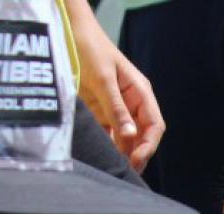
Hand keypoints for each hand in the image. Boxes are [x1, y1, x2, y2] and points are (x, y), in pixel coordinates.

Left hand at [65, 0, 164, 169]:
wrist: (69, 31)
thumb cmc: (90, 48)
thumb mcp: (103, 78)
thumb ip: (116, 107)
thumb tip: (130, 136)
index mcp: (140, 93)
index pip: (154, 125)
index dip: (148, 145)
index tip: (135, 160)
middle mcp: (132, 103)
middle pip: (142, 136)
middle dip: (136, 155)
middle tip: (125, 172)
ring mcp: (116, 108)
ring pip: (125, 139)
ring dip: (121, 153)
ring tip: (113, 169)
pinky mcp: (99, 111)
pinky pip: (107, 134)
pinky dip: (106, 146)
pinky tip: (102, 157)